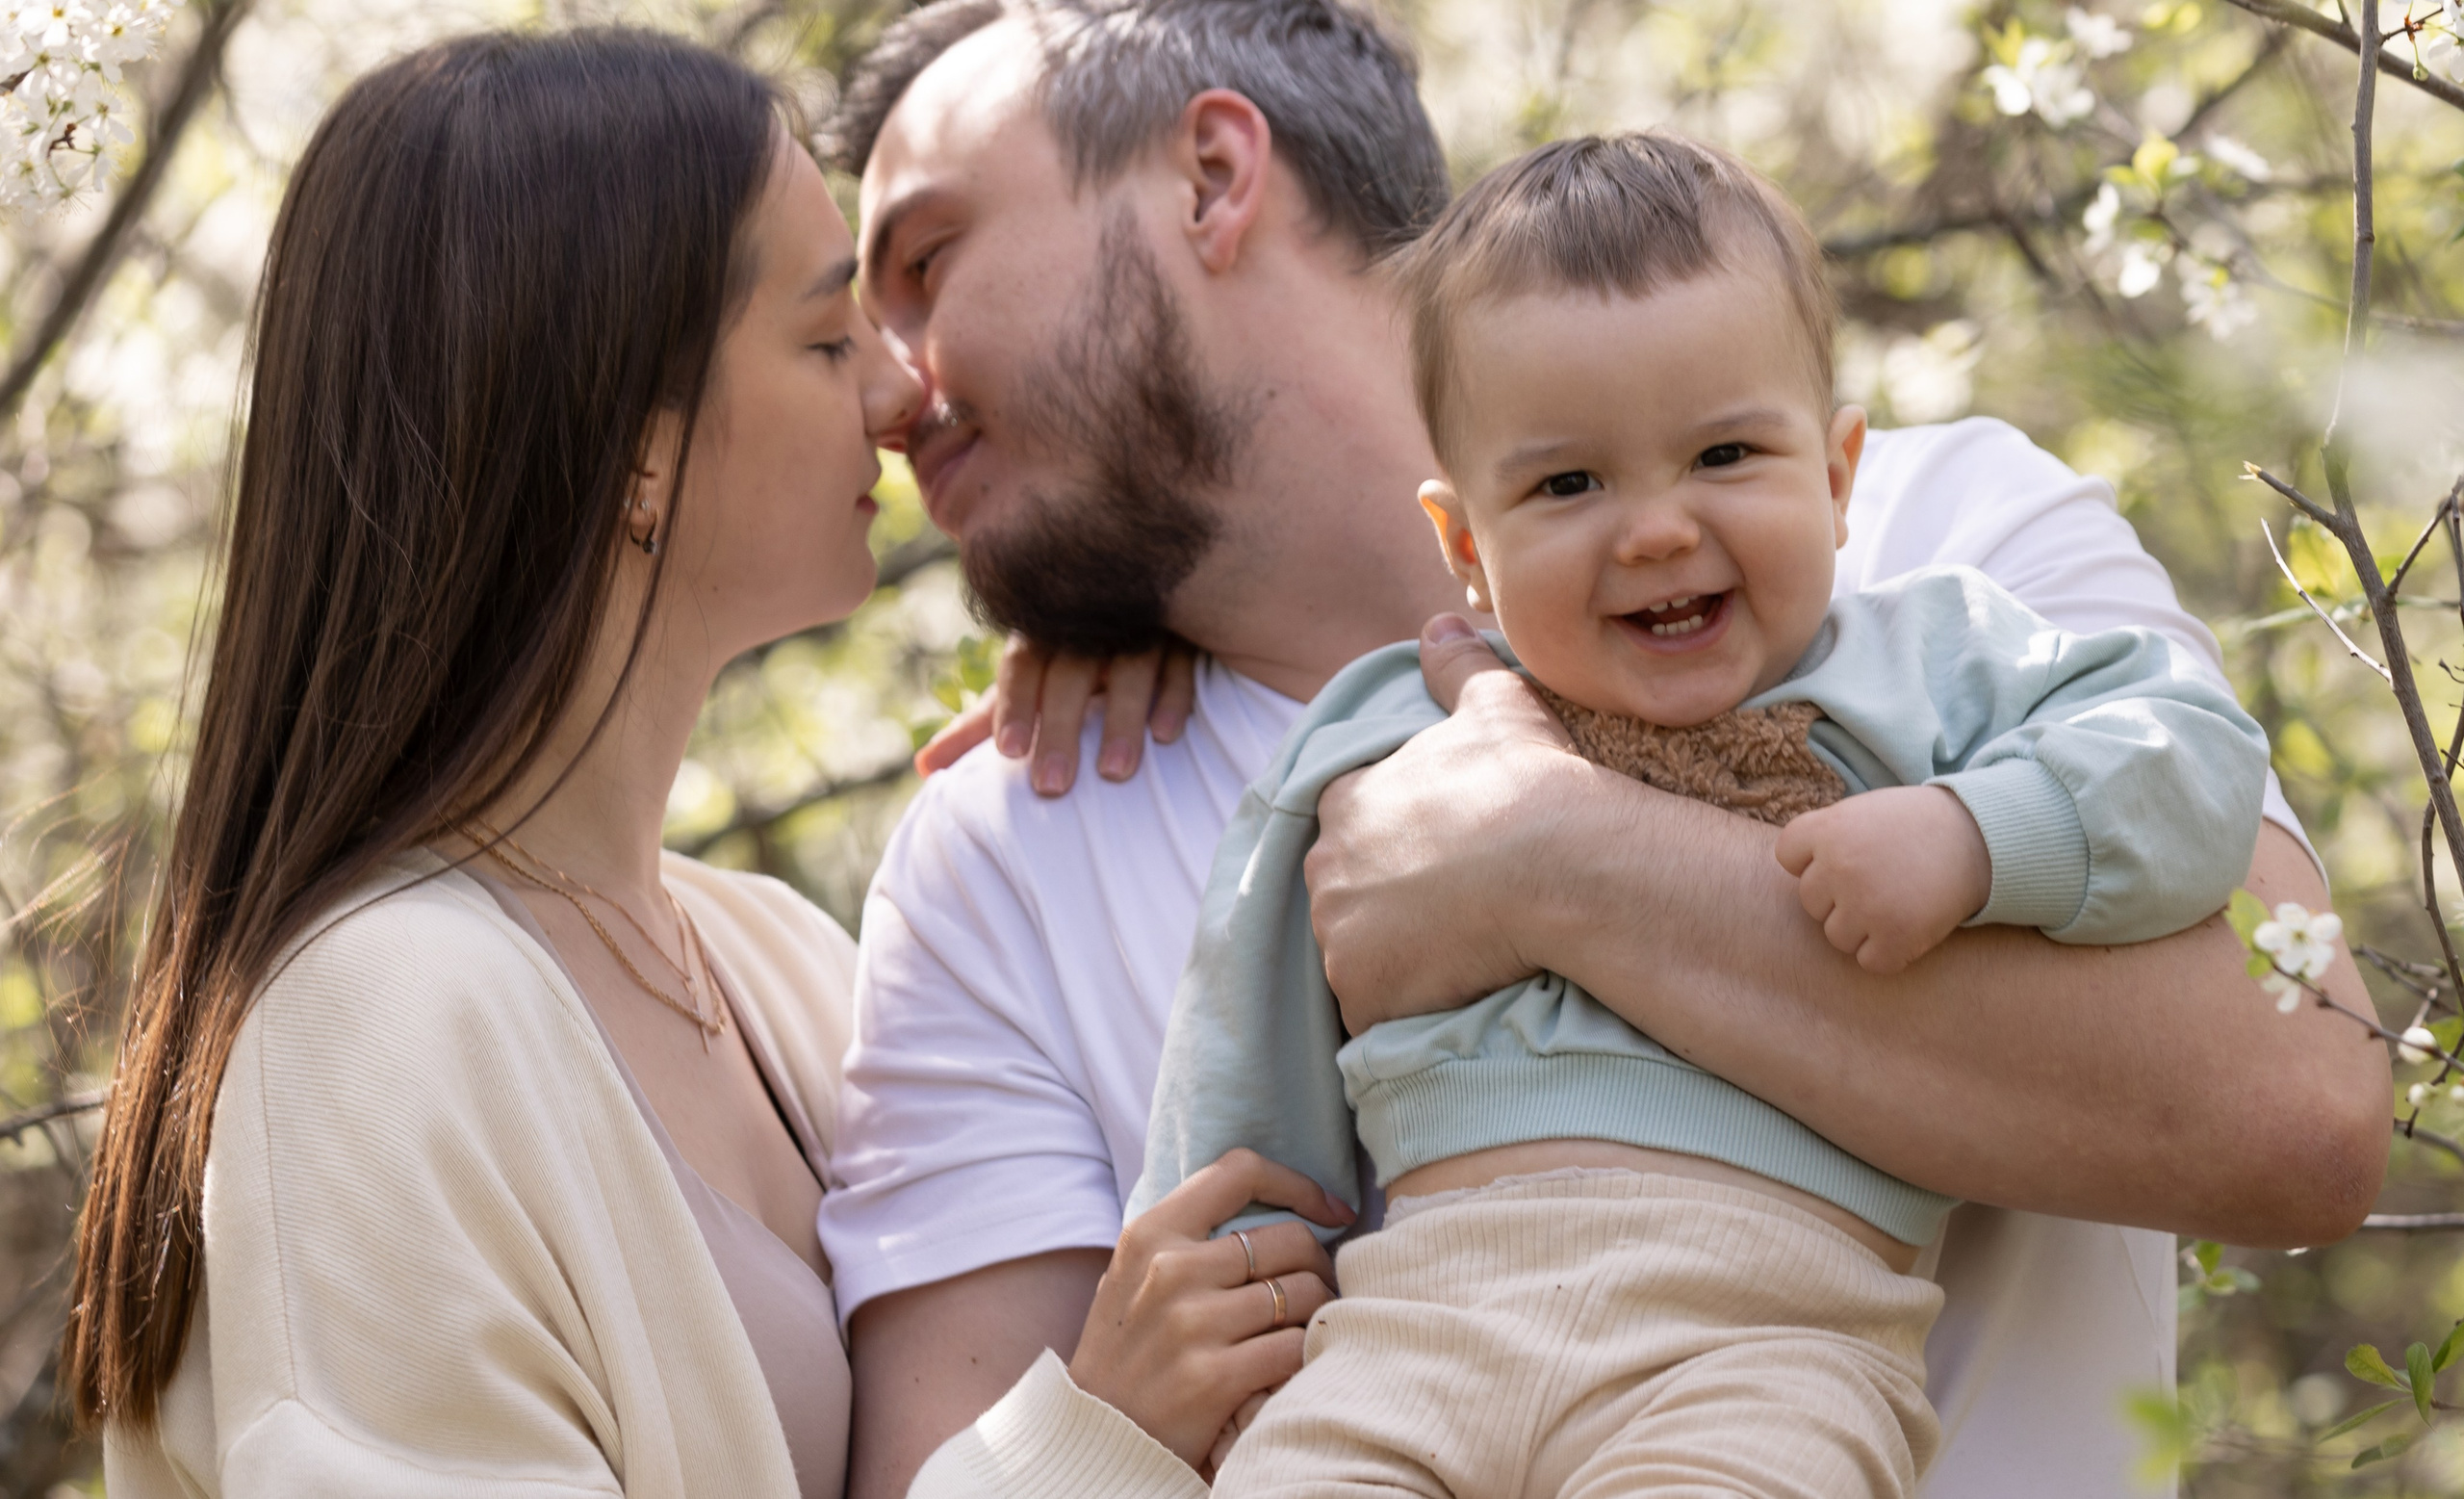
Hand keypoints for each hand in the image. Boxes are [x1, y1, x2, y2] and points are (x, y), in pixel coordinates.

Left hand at [912, 635, 1197, 794]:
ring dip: (1122, 718)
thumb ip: (982, 723)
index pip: (1023, 663)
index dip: (1015, 705)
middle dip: (1060, 727)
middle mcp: (1089, 620)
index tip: (1009, 753)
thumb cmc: (1073, 657)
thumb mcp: (1030, 684)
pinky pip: (1182, 660)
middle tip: (1051, 787)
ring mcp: (1141, 620)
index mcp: (1043, 628)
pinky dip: (1173, 696)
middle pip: (1070, 670)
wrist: (1144, 593)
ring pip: (1131, 664)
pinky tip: (1167, 736)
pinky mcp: (1187, 629)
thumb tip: (924, 768)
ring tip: (1113, 774)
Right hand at [1068, 1149, 1350, 1469]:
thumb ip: (1186, 1239)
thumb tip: (1272, 1205)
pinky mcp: (1214, 1378)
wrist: (1098, 1438)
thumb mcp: (1132, 1277)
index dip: (1298, 1184)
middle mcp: (1169, 1271)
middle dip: (1319, 1264)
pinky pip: (1296, 1347)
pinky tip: (1295, 1365)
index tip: (1329, 1210)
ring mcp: (1192, 1324)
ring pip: (1303, 1293)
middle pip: (1289, 1239)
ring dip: (1318, 1312)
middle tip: (1319, 1287)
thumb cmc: (1127, 1354)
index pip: (1239, 1171)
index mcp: (1150, 1234)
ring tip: (1306, 1327)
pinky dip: (1307, 1356)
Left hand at [1306, 615, 1592, 1032]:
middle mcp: (1325, 866)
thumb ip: (1456, 664)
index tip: (1437, 858)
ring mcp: (1339, 935)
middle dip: (1387, 903)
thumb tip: (1438, 621)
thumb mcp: (1494, 707)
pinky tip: (1448, 999)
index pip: (1347, 824)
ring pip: (1358, 953)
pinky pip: (1374, 1009)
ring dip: (1394, 958)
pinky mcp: (1363, 992)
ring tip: (1459, 959)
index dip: (1393, 842)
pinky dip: (1403, 1007)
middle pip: (1347, 892)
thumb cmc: (1529, 782)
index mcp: (1345, 800)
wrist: (1563, 862)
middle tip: (1453, 913)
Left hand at [1773, 784, 1990, 974]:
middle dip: (1840, 895)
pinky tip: (1908, 926)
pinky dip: (1889, 952)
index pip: (1788, 856)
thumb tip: (1795, 874)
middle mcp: (1839, 867)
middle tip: (1881, 879)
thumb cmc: (1916, 825)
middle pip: (1811, 900)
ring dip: (1862, 927)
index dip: (1814, 859)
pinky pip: (1869, 961)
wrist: (1980, 838)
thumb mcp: (1862, 811)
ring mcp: (1865, 905)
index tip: (1848, 855)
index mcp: (1828, 829)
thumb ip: (1825, 836)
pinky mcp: (1895, 937)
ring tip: (1895, 901)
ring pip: (1836, 935)